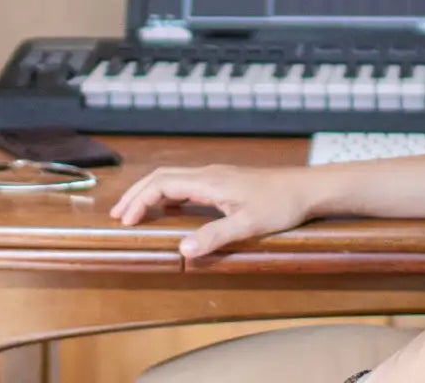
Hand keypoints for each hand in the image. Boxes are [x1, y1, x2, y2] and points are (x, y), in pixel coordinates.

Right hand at [108, 164, 319, 258]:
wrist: (307, 188)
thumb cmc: (281, 205)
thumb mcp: (248, 225)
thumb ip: (214, 236)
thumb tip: (181, 250)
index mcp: (209, 181)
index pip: (162, 184)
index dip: (139, 201)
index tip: (125, 221)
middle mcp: (208, 174)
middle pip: (161, 176)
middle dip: (136, 193)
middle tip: (117, 214)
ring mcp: (216, 176)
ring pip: (173, 177)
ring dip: (150, 192)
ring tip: (133, 211)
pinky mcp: (225, 182)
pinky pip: (186, 183)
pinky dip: (168, 193)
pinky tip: (168, 208)